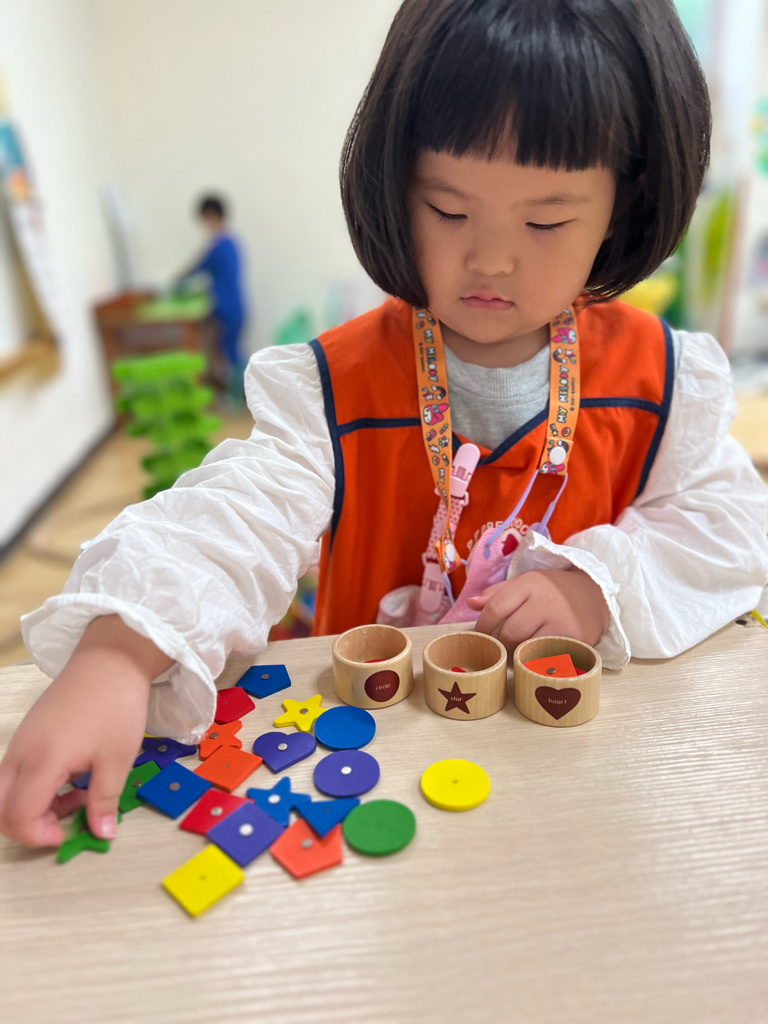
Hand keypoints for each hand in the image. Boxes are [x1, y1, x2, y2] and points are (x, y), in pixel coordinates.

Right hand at [0, 615, 172, 847]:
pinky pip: (13, 772)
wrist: (110, 659)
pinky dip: (32, 787)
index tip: (66, 834)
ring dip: (30, 807)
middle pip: (0, 808)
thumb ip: (104, 800)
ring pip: (4, 791)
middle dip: (26, 826)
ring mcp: (19, 741)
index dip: (37, 836)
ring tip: (75, 798)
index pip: (18, 816)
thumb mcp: (118, 758)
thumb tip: (102, 834)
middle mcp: (20, 753)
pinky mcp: (26, 733)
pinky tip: (70, 779)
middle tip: (65, 823)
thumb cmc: (116, 706)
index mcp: (41, 761)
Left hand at [466, 568, 609, 652]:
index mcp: (530, 584)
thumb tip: (471, 604)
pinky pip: (547, 658)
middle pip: (510, 633)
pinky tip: (536, 656)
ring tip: (517, 651)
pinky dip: (537, 661)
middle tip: (499, 648)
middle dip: (500, 644)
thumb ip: (497, 593)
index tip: (478, 636)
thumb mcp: (526, 582)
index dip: (482, 626)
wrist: (595, 594)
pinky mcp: (576, 641)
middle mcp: (546, 602)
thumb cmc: (553, 590)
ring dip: (517, 654)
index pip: (496, 608)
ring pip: (527, 649)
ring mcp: (563, 623)